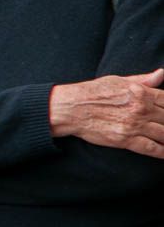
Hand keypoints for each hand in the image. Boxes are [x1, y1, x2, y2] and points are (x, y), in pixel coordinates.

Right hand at [49, 68, 163, 157]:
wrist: (71, 108)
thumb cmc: (92, 92)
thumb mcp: (118, 80)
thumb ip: (142, 80)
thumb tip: (161, 73)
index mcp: (142, 92)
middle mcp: (141, 109)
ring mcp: (134, 125)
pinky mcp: (125, 139)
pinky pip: (151, 148)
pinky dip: (162, 152)